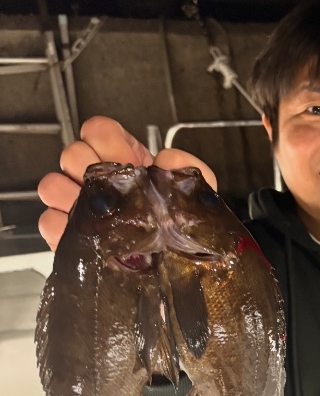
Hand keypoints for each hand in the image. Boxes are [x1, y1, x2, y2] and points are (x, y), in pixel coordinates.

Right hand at [37, 116, 217, 249]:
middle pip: (71, 154)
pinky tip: (91, 236)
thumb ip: (188, 168)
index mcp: (125, 159)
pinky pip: (49, 222)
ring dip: (71, 196)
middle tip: (113, 189)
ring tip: (100, 214)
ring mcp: (80, 205)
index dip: (107, 140)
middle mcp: (98, 178)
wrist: (176, 264)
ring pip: (53, 185)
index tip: (124, 159)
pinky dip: (64, 226)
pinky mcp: (70, 235)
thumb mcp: (192, 192)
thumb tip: (167, 159)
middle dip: (89, 168)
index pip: (99, 131)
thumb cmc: (180, 222)